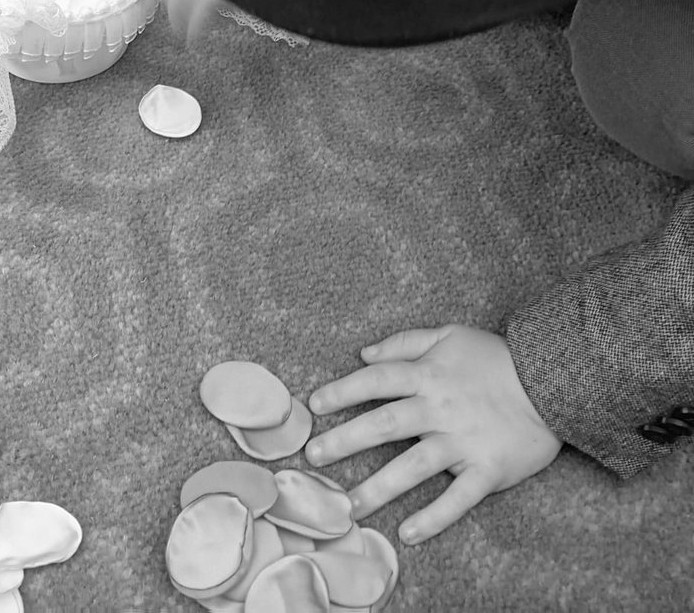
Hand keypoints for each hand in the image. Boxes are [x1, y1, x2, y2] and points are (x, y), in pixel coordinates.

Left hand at [305, 325, 562, 544]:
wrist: (555, 380)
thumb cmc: (497, 357)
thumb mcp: (450, 334)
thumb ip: (406, 342)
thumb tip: (364, 351)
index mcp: (429, 374)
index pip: (376, 380)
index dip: (343, 390)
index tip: (315, 404)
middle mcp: (440, 408)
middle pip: (384, 425)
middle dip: (344, 441)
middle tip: (313, 457)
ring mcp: (463, 441)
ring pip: (413, 468)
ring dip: (378, 488)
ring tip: (348, 506)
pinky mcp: (487, 469)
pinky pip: (457, 499)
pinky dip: (434, 517)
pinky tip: (408, 533)